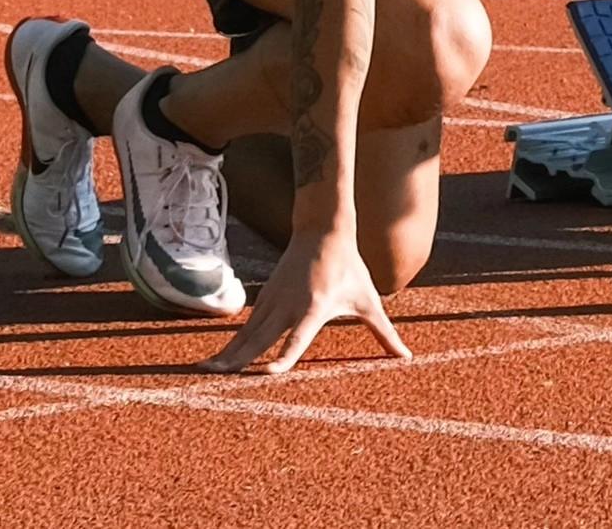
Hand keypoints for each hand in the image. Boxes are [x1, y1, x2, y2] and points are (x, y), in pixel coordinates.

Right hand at [200, 228, 408, 373]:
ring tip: (205, 374)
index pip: (296, 338)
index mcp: (314, 308)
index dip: (283, 356)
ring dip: (227, 353)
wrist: (323, 231)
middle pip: (259, 338)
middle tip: (213, 379)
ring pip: (247, 333)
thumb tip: (406, 357)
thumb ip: (384, 333)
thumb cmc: (350, 268)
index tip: (268, 373)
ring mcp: (272, 301)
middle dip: (236, 360)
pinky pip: (247, 326)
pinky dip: (232, 343)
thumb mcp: (370, 301)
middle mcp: (288, 306)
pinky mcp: (265, 298)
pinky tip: (218, 360)